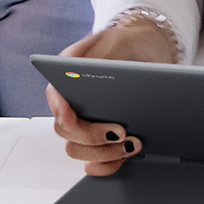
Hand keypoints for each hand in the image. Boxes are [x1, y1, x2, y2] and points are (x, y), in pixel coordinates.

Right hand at [44, 17, 177, 175]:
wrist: (149, 54)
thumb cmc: (128, 43)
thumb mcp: (118, 38)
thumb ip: (103, 52)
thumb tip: (88, 69)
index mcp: (68, 75)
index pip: (54, 94)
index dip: (58, 108)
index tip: (71, 118)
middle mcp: (72, 102)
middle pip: (64, 129)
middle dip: (91, 135)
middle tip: (120, 130)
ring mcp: (84, 123)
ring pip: (77, 150)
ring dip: (102, 152)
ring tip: (130, 143)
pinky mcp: (101, 141)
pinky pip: (94, 163)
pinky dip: (107, 165)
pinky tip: (124, 156)